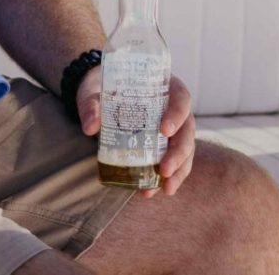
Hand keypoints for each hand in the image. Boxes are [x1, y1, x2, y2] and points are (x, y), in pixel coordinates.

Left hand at [75, 67, 197, 196]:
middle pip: (187, 129)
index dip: (177, 114)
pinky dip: (168, 178)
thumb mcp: (94, 92)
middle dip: (179, 152)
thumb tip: (90, 127)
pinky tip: (154, 190)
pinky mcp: (164, 147)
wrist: (101, 98)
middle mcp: (174, 108)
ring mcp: (173, 129)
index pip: (181, 97)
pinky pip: (174, 163)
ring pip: (186, 150)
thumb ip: (91, 105)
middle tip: (164, 169)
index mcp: (165, 87)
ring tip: (166, 189)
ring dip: (178, 171)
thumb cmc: (103, 90)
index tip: (164, 130)